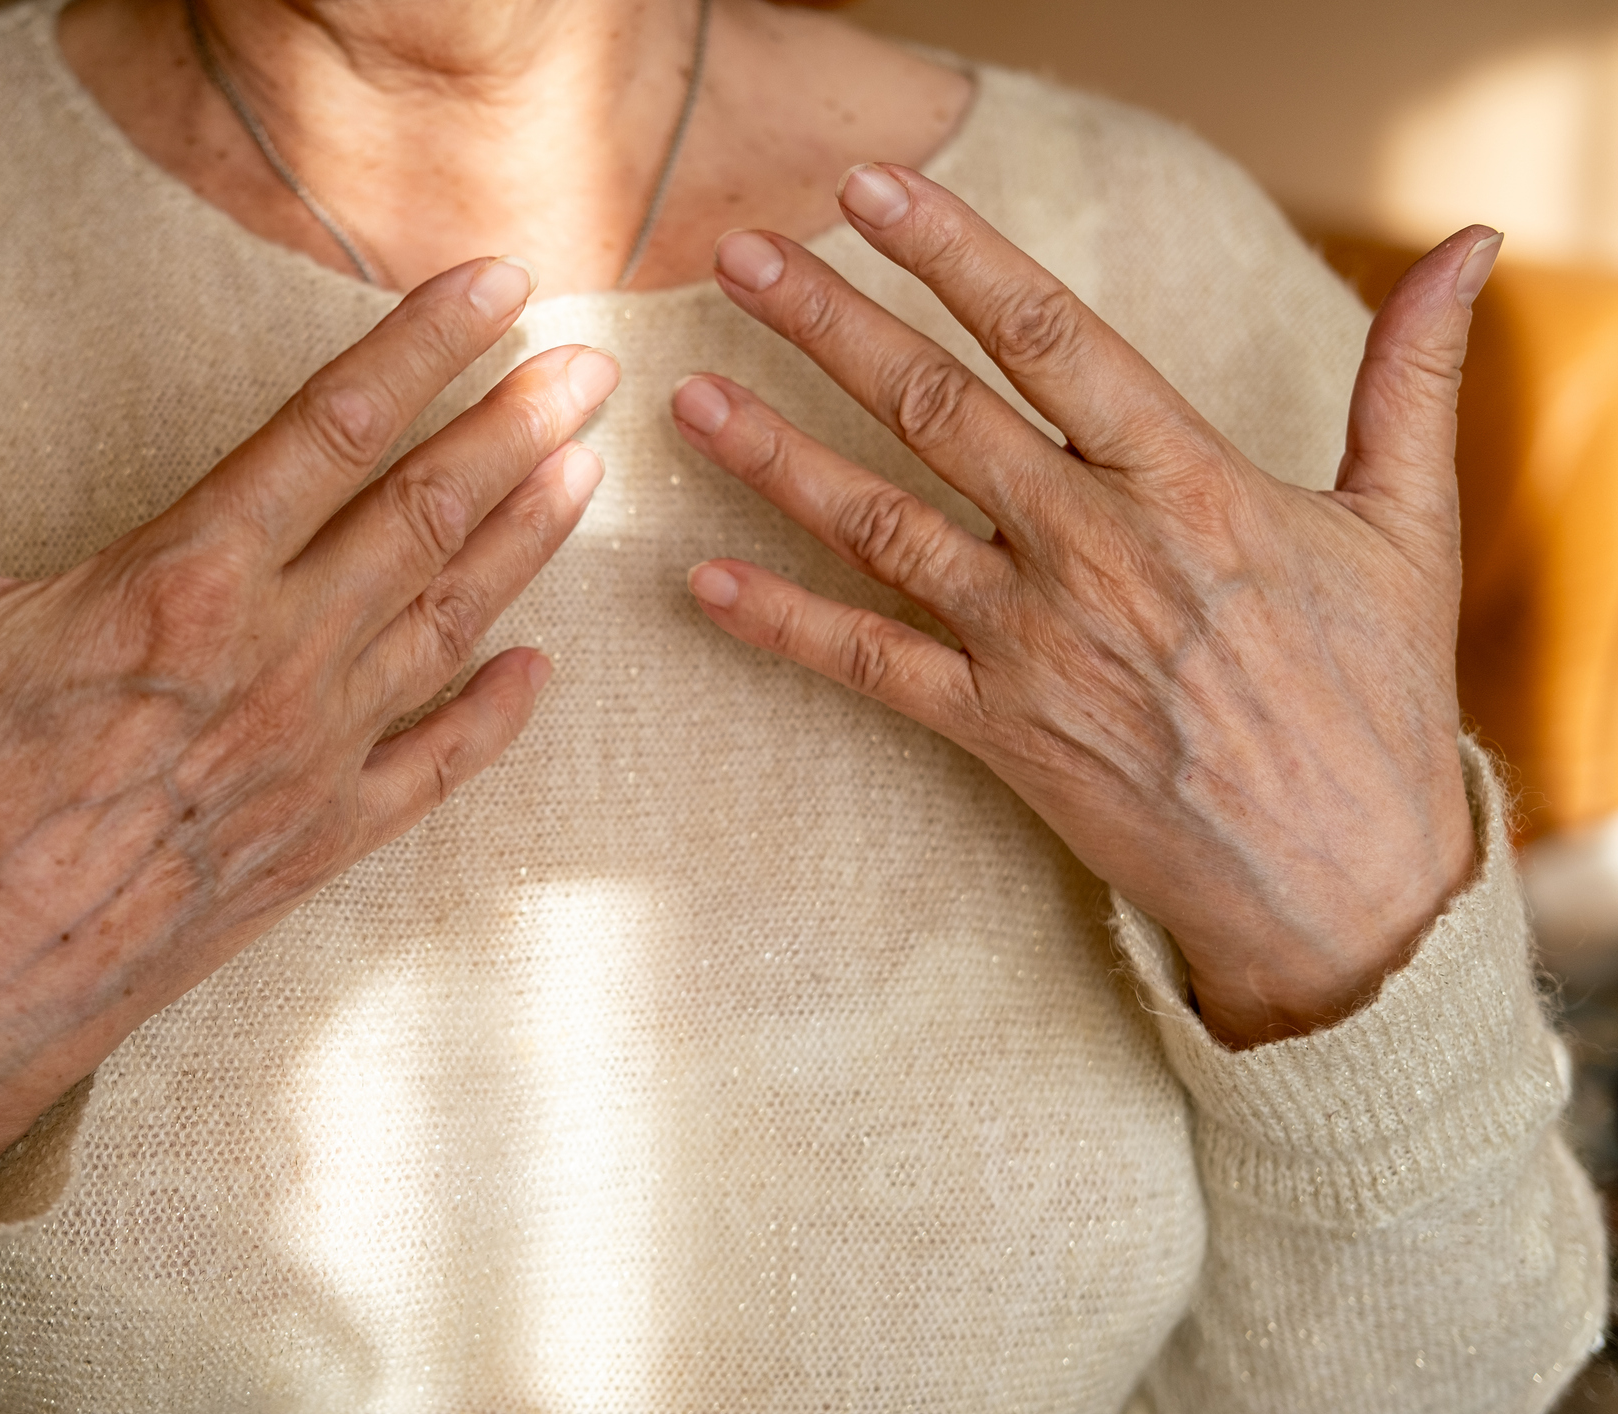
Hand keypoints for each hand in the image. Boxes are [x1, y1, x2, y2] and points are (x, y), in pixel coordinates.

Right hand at [0, 257, 615, 1201]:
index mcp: (183, 582)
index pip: (333, 428)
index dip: (426, 346)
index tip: (500, 283)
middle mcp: (275, 660)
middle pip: (426, 515)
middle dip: (517, 427)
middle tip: (594, 361)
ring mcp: (313, 757)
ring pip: (452, 622)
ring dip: (530, 540)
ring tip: (591, 466)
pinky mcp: (322, 844)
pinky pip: (439, 767)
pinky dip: (499, 715)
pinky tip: (544, 670)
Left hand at [675, 164, 1492, 1048]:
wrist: (1346, 888)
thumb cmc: (1376, 700)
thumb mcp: (1407, 527)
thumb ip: (1410, 379)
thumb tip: (1473, 248)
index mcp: (1186, 481)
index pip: (1047, 333)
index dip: (950, 251)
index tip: (868, 190)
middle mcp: (1093, 550)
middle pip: (935, 408)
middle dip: (828, 321)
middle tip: (737, 254)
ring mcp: (1035, 644)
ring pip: (879, 526)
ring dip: (776, 455)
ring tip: (687, 393)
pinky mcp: (998, 734)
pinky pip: (870, 668)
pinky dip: (784, 625)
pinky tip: (703, 580)